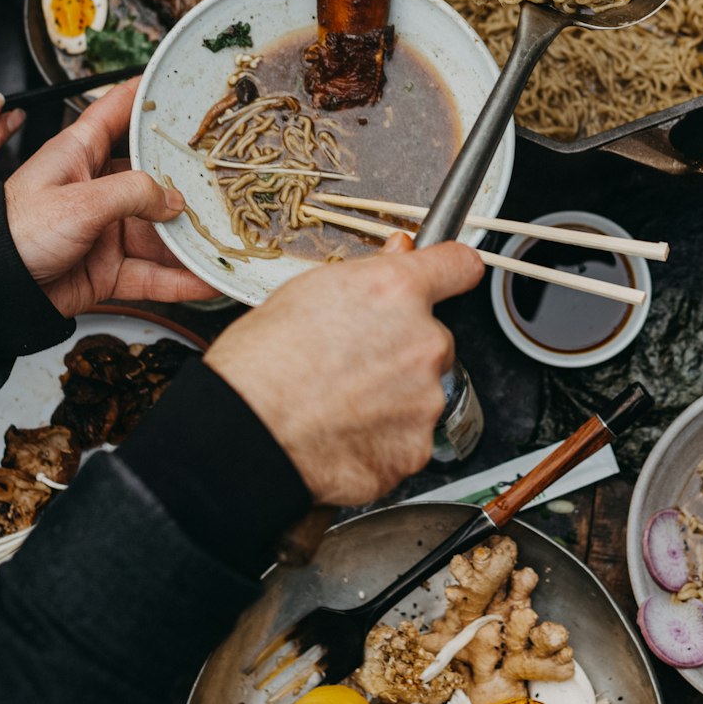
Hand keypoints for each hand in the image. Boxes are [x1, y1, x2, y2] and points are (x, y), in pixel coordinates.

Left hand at [4, 79, 215, 315]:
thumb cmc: (17, 233)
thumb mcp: (78, 201)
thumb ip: (133, 194)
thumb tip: (175, 200)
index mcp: (81, 154)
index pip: (118, 110)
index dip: (149, 93)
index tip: (183, 85)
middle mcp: (98, 189)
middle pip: (155, 178)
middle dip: (190, 181)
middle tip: (227, 176)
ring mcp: (107, 230)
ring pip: (160, 232)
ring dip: (191, 239)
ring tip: (227, 240)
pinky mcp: (109, 269)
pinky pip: (153, 274)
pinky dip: (180, 279)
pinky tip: (206, 279)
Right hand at [206, 232, 484, 502]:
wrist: (243, 434)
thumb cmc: (261, 362)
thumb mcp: (308, 291)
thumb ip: (369, 273)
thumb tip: (400, 254)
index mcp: (397, 292)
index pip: (459, 265)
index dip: (451, 268)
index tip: (451, 273)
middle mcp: (422, 342)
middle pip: (434, 339)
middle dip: (404, 349)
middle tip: (353, 361)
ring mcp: (424, 401)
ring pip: (422, 392)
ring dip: (394, 396)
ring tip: (338, 401)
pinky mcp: (415, 450)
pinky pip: (408, 438)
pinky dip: (383, 438)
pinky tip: (342, 432)